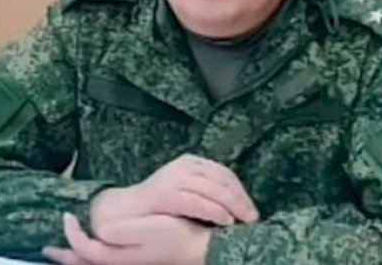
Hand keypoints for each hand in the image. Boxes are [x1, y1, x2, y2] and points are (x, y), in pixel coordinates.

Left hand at [43, 213, 211, 264]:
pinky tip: (91, 251)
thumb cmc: (177, 236)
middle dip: (65, 257)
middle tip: (48, 248)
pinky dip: (91, 259)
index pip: (83, 250)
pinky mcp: (134, 263)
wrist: (202, 250)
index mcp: (118, 259)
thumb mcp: (150, 229)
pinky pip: (103, 264)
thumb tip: (99, 230)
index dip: (71, 234)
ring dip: (77, 259)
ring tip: (63, 253)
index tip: (66, 216)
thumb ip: (122, 232)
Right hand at [90, 154, 258, 234]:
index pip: (224, 173)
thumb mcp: (188, 190)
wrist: (129, 211)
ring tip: (243, 220)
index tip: (252, 208)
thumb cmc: (162, 205)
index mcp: (191, 162)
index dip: (241, 191)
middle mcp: (184, 166)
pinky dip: (214, 211)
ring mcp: (174, 178)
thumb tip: (239, 202)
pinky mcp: (165, 194)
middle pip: (221, 180)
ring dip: (232, 206)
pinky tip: (225, 220)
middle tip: (253, 217)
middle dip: (241, 200)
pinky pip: (197, 202)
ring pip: (212, 190)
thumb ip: (208, 190)